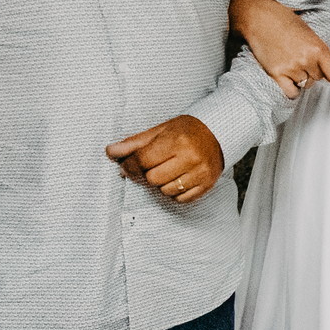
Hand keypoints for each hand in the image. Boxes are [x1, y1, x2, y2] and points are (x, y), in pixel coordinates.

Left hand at [106, 115, 224, 203]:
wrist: (219, 133)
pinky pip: (181, 199)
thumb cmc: (186, 130)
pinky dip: (174, 192)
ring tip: (167, 170)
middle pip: (153, 179)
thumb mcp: (160, 130)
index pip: (143, 160)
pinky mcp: (207, 185)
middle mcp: (190, 157)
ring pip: (166, 191)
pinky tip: (177, 178)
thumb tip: (110, 152)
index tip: (125, 165)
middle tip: (150, 166)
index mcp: (177, 140)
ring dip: (161, 184)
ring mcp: (200, 173)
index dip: (129, 165)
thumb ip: (134, 143)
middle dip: (146, 174)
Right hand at [229, 0, 329, 97]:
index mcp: (317, 48)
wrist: (259, 18)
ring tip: (292, 63)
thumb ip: (323, 53)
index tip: (327, 71)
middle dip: (313, 72)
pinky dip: (292, 89)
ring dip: (301, 78)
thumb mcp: (309, 33)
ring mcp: (290, 68)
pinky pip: (291, 92)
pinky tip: (289, 79)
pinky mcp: (276, 73)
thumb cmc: (284, 21)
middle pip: (318, 79)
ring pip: (304, 85)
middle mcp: (306, 60)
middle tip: (302, 59)